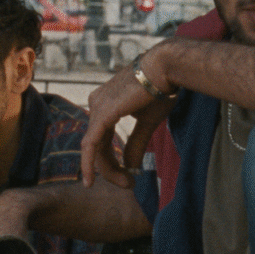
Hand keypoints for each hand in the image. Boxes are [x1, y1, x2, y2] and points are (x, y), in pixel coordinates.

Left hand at [81, 50, 174, 188]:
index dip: (113, 161)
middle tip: (128, 184)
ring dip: (107, 170)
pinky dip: (89, 164)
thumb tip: (131, 164)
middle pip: (97, 146)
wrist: (164, 68)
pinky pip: (91, 144)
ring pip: (94, 149)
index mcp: (106, 103)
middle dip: (110, 169)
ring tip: (125, 183)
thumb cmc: (160, 88)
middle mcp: (97, 104)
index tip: (128, 177)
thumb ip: (136, 142)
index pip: (103, 139)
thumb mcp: (147, 121)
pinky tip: (90, 180)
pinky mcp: (102, 113)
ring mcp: (97, 107)